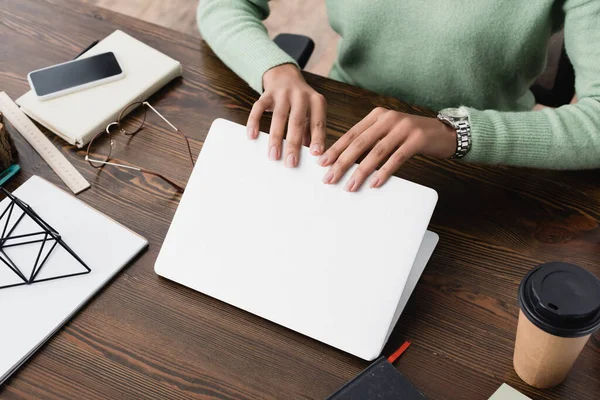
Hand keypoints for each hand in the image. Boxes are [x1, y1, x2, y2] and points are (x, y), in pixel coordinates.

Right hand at [246, 64, 326, 166]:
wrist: (286, 75)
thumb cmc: (302, 103)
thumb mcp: (311, 113)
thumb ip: (311, 132)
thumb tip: (311, 156)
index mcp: (316, 101)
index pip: (318, 122)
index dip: (317, 138)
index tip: (316, 154)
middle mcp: (301, 95)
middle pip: (297, 121)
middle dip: (293, 144)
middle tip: (290, 162)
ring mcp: (283, 93)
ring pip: (278, 116)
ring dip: (275, 138)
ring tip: (273, 156)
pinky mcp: (267, 93)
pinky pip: (259, 108)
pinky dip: (255, 122)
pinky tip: (252, 136)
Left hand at [318, 107, 456, 190]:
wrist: (446, 132)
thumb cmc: (413, 137)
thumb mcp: (389, 133)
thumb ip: (371, 141)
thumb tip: (346, 162)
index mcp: (377, 116)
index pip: (351, 134)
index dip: (336, 149)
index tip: (322, 164)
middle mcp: (388, 118)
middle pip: (360, 143)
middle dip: (342, 162)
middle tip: (330, 178)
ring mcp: (403, 127)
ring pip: (376, 151)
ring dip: (361, 171)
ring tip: (350, 185)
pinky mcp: (417, 139)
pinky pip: (396, 157)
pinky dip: (384, 171)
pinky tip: (375, 183)